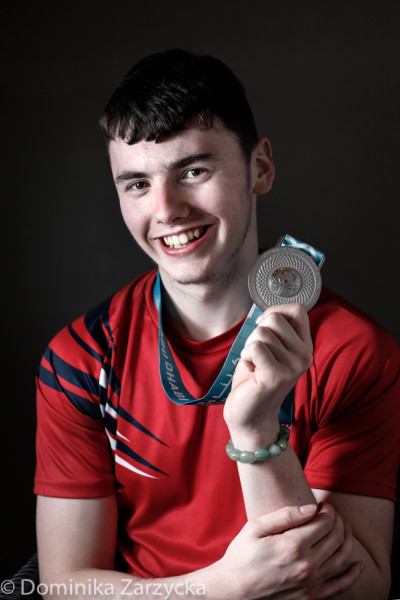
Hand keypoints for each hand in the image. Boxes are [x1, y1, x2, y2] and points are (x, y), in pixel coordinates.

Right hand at [214, 502, 362, 599]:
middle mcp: (307, 565)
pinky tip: (358, 563)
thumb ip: (286, 515)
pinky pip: (341, 586)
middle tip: (332, 514)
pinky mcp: (311, 597)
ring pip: (343, 558)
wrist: (234, 590)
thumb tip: (311, 507)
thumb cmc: (242, 555)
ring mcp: (311, 583)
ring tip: (345, 529)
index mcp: (293, 545)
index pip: (324, 522)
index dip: (327, 510)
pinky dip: (353, 574)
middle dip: (338, 521)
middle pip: (336, 537)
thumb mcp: (256, 527)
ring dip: (348, 540)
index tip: (323, 504)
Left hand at [224, 303, 312, 436]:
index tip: (264, 327)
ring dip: (249, 348)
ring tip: (255, 366)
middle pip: (274, 318)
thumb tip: (268, 312)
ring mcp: (293, 366)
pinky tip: (252, 372)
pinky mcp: (277, 375)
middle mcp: (304, 355)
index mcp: (305, 346)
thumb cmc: (256, 378)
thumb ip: (275, 330)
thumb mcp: (271, 349)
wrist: (250, 415)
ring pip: (261, 333)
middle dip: (257, 333)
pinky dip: (246, 357)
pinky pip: (254, 347)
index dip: (275, 311)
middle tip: (258, 356)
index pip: (298, 309)